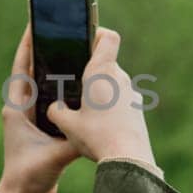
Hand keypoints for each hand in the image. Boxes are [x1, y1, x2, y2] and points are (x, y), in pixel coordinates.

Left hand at [0, 23, 82, 192]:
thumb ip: (74, 140)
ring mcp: (32, 119)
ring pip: (45, 86)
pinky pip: (54, 102)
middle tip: (60, 31)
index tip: (34, 24)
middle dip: (45, 52)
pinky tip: (80, 85)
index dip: (28, 46)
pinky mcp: (43, 129)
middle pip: (34, 72)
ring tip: (72, 51)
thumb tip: (96, 125)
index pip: (21, 69)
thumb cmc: (29, 176)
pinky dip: (64, 91)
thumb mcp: (55, 156)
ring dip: (55, 70)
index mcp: (18, 109)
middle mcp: (22, 110)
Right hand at [44, 26, 156, 169]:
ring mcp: (132, 94)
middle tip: (73, 85)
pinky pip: (121, 101)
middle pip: (106, 63)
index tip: (84, 39)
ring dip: (100, 92)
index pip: (108, 37)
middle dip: (90, 72)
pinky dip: (110, 108)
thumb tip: (55, 108)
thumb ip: (56, 111)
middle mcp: (120, 78)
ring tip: (84, 111)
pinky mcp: (137, 111)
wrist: (128, 159)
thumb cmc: (96, 136)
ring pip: (113, 85)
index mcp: (102, 72)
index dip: (97, 33)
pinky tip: (99, 126)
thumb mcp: (67, 125)